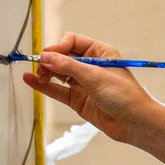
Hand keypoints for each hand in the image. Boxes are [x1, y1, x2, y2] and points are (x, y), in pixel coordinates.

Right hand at [22, 32, 155, 143]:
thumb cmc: (123, 95)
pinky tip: (30, 81)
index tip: (47, 55)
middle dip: (50, 60)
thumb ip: (69, 67)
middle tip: (40, 68)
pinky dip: (44, 86)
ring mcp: (83, 82)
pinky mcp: (78, 99)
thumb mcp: (95, 77)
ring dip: (45, 73)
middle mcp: (90, 65)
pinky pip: (57, 90)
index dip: (58, 46)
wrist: (135, 123)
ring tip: (36, 76)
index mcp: (100, 52)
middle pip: (62, 56)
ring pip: (57, 73)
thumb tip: (46, 57)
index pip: (72, 41)